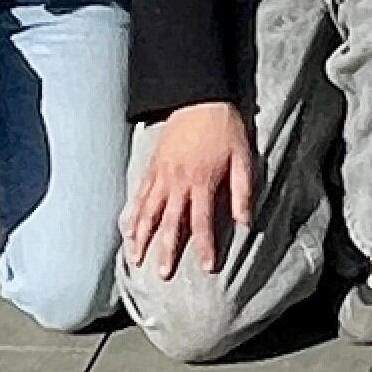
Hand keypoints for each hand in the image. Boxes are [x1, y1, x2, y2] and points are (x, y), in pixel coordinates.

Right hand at [121, 101, 257, 280]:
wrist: (199, 97)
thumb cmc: (225, 127)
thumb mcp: (243, 158)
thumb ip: (243, 191)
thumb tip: (245, 222)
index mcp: (202, 182)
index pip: (202, 222)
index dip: (205, 246)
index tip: (207, 268)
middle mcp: (178, 183)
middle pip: (169, 222)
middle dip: (165, 250)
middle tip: (162, 274)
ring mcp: (161, 175)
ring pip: (147, 212)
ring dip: (141, 237)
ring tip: (135, 259)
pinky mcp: (151, 166)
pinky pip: (139, 194)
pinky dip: (131, 213)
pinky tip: (126, 229)